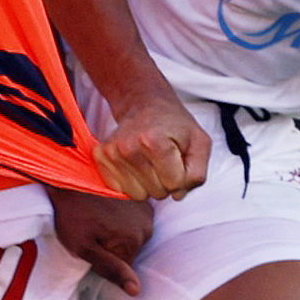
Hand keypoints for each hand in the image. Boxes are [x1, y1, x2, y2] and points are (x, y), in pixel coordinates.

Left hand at [50, 187, 153, 295]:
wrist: (68, 176)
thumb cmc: (71, 212)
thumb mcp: (84, 247)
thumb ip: (111, 269)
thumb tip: (136, 290)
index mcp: (133, 240)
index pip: (124, 267)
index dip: (104, 260)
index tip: (91, 244)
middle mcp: (146, 225)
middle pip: (130, 251)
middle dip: (111, 246)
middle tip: (91, 229)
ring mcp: (146, 210)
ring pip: (132, 236)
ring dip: (117, 231)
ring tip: (98, 217)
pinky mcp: (142, 199)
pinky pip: (134, 220)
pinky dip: (122, 218)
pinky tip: (106, 208)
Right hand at [94, 90, 210, 200]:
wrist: (144, 104)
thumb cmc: (174, 125)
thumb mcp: (199, 142)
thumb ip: (197, 172)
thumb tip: (178, 195)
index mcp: (154, 141)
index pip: (174, 184)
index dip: (182, 176)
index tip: (178, 159)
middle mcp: (128, 148)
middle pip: (156, 193)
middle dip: (165, 181)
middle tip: (164, 160)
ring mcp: (111, 153)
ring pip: (138, 196)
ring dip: (148, 184)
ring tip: (150, 162)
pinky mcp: (100, 156)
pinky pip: (120, 191)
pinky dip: (131, 182)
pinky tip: (136, 164)